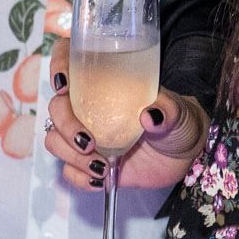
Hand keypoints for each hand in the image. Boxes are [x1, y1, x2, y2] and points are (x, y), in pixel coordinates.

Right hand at [44, 39, 206, 191]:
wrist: (183, 154)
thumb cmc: (179, 120)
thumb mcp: (179, 111)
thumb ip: (168, 109)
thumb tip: (150, 116)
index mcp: (105, 81)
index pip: (70, 59)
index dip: (58, 65)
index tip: (64, 84)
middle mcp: (89, 106)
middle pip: (56, 107)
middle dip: (66, 126)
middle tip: (89, 142)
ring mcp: (87, 134)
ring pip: (55, 140)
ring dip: (71, 156)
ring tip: (101, 166)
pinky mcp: (89, 162)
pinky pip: (68, 170)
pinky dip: (79, 177)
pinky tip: (101, 178)